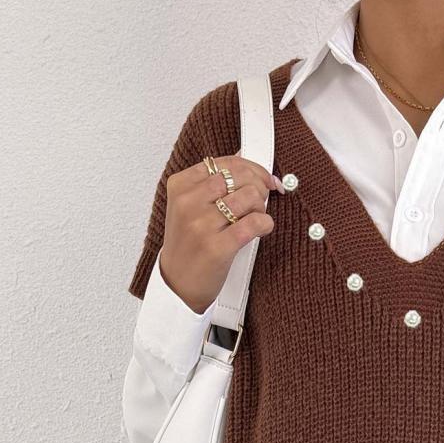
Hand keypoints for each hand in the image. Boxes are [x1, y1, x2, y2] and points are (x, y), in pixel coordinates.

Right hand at [159, 155, 282, 313]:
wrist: (178, 284)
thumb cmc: (187, 246)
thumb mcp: (189, 206)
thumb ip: (212, 182)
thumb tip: (245, 158)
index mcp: (180, 186)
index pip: (225, 163)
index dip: (253, 168)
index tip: (265, 178)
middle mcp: (188, 202)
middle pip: (240, 176)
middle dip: (259, 186)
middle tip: (261, 201)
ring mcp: (201, 225)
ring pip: (250, 197)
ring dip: (261, 207)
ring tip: (255, 218)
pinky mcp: (218, 247)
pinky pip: (254, 223)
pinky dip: (266, 223)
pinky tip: (262, 229)